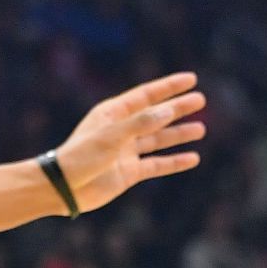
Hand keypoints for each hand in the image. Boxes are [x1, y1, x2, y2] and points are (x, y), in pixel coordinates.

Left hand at [51, 71, 207, 213]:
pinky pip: (157, 164)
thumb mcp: (110, 136)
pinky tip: (193, 158)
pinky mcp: (130, 172)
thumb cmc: (81, 156)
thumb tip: (168, 110)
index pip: (145, 96)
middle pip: (155, 115)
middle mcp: (121, 129)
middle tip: (201, 100)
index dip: (168, 87)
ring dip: (178, 134)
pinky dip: (174, 161)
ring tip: (201, 128)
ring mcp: (126, 151)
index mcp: (112, 113)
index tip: (191, 79)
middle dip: (177, 107)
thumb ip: (139, 123)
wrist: (65, 188)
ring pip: (158, 139)